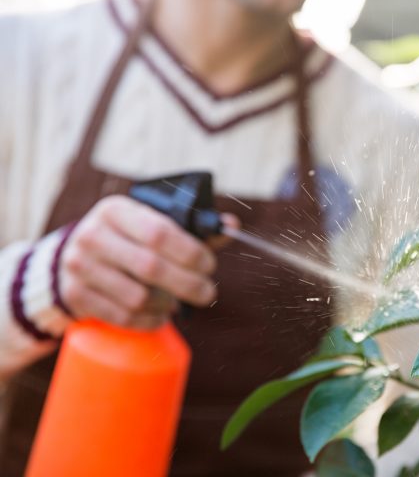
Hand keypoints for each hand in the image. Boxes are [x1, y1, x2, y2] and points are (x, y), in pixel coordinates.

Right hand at [59, 195, 234, 328]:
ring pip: (138, 298)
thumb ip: (192, 227)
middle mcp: (93, 235)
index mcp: (116, 210)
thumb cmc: (129, 238)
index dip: (192, 253)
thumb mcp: (152, 223)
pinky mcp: (75, 296)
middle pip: (151, 268)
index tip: (210, 266)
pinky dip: (150, 320)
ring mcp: (79, 267)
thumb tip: (231, 226)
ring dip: (168, 304)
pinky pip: (124, 317)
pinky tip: (160, 313)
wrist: (75, 256)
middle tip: (208, 293)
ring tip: (177, 301)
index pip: (160, 233)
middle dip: (189, 284)